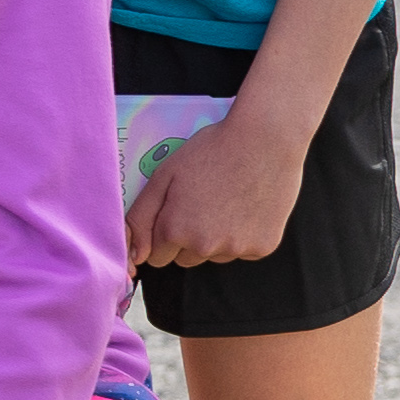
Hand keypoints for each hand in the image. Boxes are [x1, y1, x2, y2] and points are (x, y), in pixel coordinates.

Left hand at [128, 105, 311, 268]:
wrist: (265, 140)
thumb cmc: (212, 151)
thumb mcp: (164, 176)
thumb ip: (141, 218)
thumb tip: (134, 257)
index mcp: (175, 230)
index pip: (157, 257)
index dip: (164, 233)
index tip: (176, 212)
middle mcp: (204, 246)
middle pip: (186, 259)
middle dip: (188, 239)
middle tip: (203, 202)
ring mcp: (236, 249)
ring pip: (214, 256)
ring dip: (216, 237)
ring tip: (227, 200)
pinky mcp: (263, 247)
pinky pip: (243, 251)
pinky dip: (244, 235)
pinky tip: (247, 206)